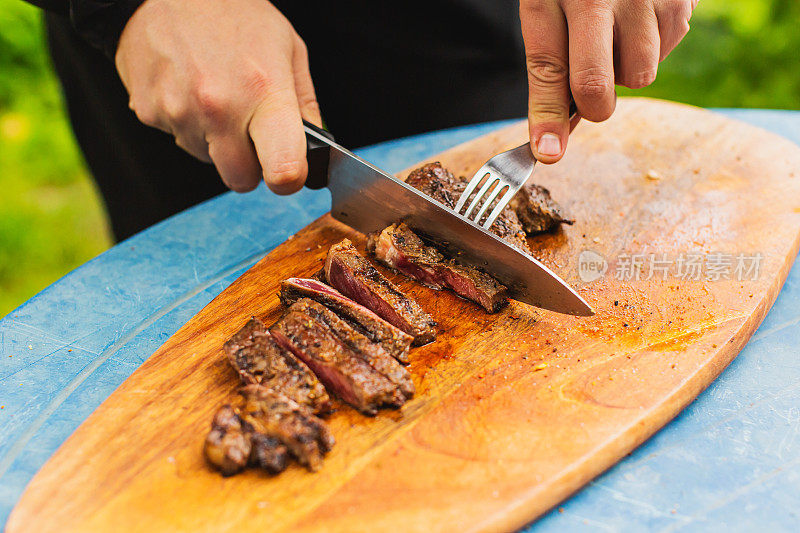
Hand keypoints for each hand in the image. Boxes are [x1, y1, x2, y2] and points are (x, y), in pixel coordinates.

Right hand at [116, 0, 320, 193]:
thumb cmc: (233, 13)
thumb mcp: (287, 48)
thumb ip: (304, 105)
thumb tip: (315, 150)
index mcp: (263, 92)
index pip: (282, 169)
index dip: (290, 179)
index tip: (290, 172)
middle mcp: (219, 108)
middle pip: (241, 180)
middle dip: (249, 165)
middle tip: (250, 132)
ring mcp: (179, 112)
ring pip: (208, 160)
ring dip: (216, 141)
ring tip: (216, 95)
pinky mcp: (148, 112)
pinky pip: (178, 139)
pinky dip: (186, 123)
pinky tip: (189, 88)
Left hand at [520, 0, 696, 162]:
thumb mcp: (549, 5)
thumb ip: (551, 65)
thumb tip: (555, 135)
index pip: (548, 70)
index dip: (547, 118)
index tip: (548, 153)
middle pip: (598, 87)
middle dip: (593, 106)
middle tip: (590, 92)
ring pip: (639, 75)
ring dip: (625, 68)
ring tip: (615, 32)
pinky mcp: (679, 0)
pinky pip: (666, 52)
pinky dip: (651, 46)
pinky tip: (638, 18)